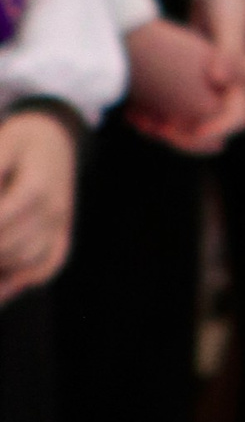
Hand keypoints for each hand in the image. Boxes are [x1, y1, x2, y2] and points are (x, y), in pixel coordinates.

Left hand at [0, 107, 77, 302]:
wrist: (57, 138)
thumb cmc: (22, 142)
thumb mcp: (3, 147)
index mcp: (37, 185)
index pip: (2, 218)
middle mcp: (54, 209)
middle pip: (11, 245)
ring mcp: (61, 224)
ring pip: (27, 260)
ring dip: (2, 263)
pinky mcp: (63, 234)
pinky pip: (48, 266)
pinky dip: (24, 279)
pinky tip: (3, 283)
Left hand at [123, 16, 244, 154]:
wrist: (212, 6)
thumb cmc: (226, 12)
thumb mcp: (228, 27)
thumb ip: (230, 53)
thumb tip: (219, 78)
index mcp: (243, 85)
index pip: (238, 118)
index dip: (219, 128)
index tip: (196, 130)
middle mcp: (225, 98)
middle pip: (208, 135)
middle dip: (182, 136)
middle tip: (158, 128)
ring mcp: (203, 100)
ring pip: (183, 131)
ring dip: (161, 130)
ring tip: (139, 119)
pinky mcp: (183, 98)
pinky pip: (168, 120)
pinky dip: (151, 120)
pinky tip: (132, 112)